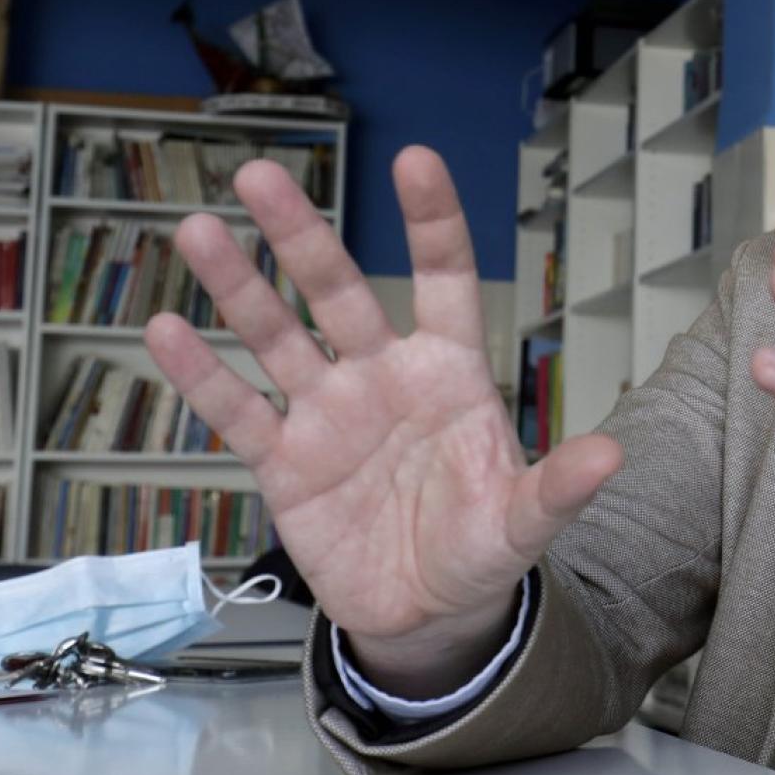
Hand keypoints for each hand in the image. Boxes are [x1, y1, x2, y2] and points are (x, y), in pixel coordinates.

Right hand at [144, 148, 620, 693]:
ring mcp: (328, 415)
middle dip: (301, 234)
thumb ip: (558, 487)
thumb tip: (612, 458)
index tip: (414, 159)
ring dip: (237, 287)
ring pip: (276, 336)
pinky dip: (201, 375)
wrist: (428, 615)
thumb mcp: (525, 523)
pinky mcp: (285, 464)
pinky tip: (161, 328)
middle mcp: (383, 376)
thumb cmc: (481, 548)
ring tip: (198, 230)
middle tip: (257, 172)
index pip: (443, 280)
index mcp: (450, 373)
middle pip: (337, 291)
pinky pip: (237, 412)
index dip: (431, 223)